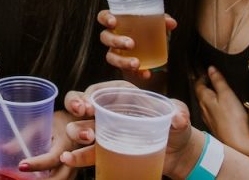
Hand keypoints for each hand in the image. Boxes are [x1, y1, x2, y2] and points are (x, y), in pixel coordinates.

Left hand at [19, 110, 77, 178]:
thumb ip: (25, 136)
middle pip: (60, 177)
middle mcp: (73, 157)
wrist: (75, 123)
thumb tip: (5, 148)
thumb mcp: (41, 123)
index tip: (21, 165)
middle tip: (24, 177)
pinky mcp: (72, 171)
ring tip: (29, 178)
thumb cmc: (56, 122)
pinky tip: (38, 177)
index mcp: (65, 143)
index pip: (52, 158)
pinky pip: (63, 179)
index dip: (36, 164)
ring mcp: (74, 166)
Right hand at [60, 84, 196, 179]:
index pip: (99, 90)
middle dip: (76, 106)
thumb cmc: (176, 126)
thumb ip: (179, 112)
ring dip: (77, 131)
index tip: (88, 104)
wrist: (179, 152)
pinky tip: (68, 158)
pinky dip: (76, 156)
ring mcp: (105, 131)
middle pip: (82, 104)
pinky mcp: (107, 151)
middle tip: (82, 114)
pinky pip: (87, 152)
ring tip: (87, 138)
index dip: (89, 94)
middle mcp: (109, 111)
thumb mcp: (179, 114)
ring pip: (80, 126)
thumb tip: (178, 118)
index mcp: (123, 96)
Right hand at [98, 10, 176, 80]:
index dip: (105, 18)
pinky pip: (125, 71)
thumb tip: (171, 23)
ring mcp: (115, 52)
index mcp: (117, 21)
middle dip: (116, 41)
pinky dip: (137, 73)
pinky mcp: (123, 66)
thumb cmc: (149, 30)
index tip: (114, 22)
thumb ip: (162, 21)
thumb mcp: (156, 24)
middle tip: (131, 44)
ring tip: (137, 63)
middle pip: (105, 37)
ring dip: (122, 60)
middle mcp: (112, 36)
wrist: (153, 51)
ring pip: (110, 56)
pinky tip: (146, 74)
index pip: (103, 16)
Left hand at [194, 66, 248, 156]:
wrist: (238, 143)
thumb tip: (210, 68)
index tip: (207, 70)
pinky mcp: (215, 126)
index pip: (198, 84)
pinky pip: (211, 112)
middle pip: (200, 94)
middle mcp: (203, 109)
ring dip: (209, 95)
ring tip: (216, 90)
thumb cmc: (233, 117)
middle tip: (210, 78)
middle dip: (204, 85)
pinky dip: (213, 105)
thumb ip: (218, 81)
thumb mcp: (227, 95)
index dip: (201, 76)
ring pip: (205, 103)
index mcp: (204, 99)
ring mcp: (208, 119)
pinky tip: (220, 106)